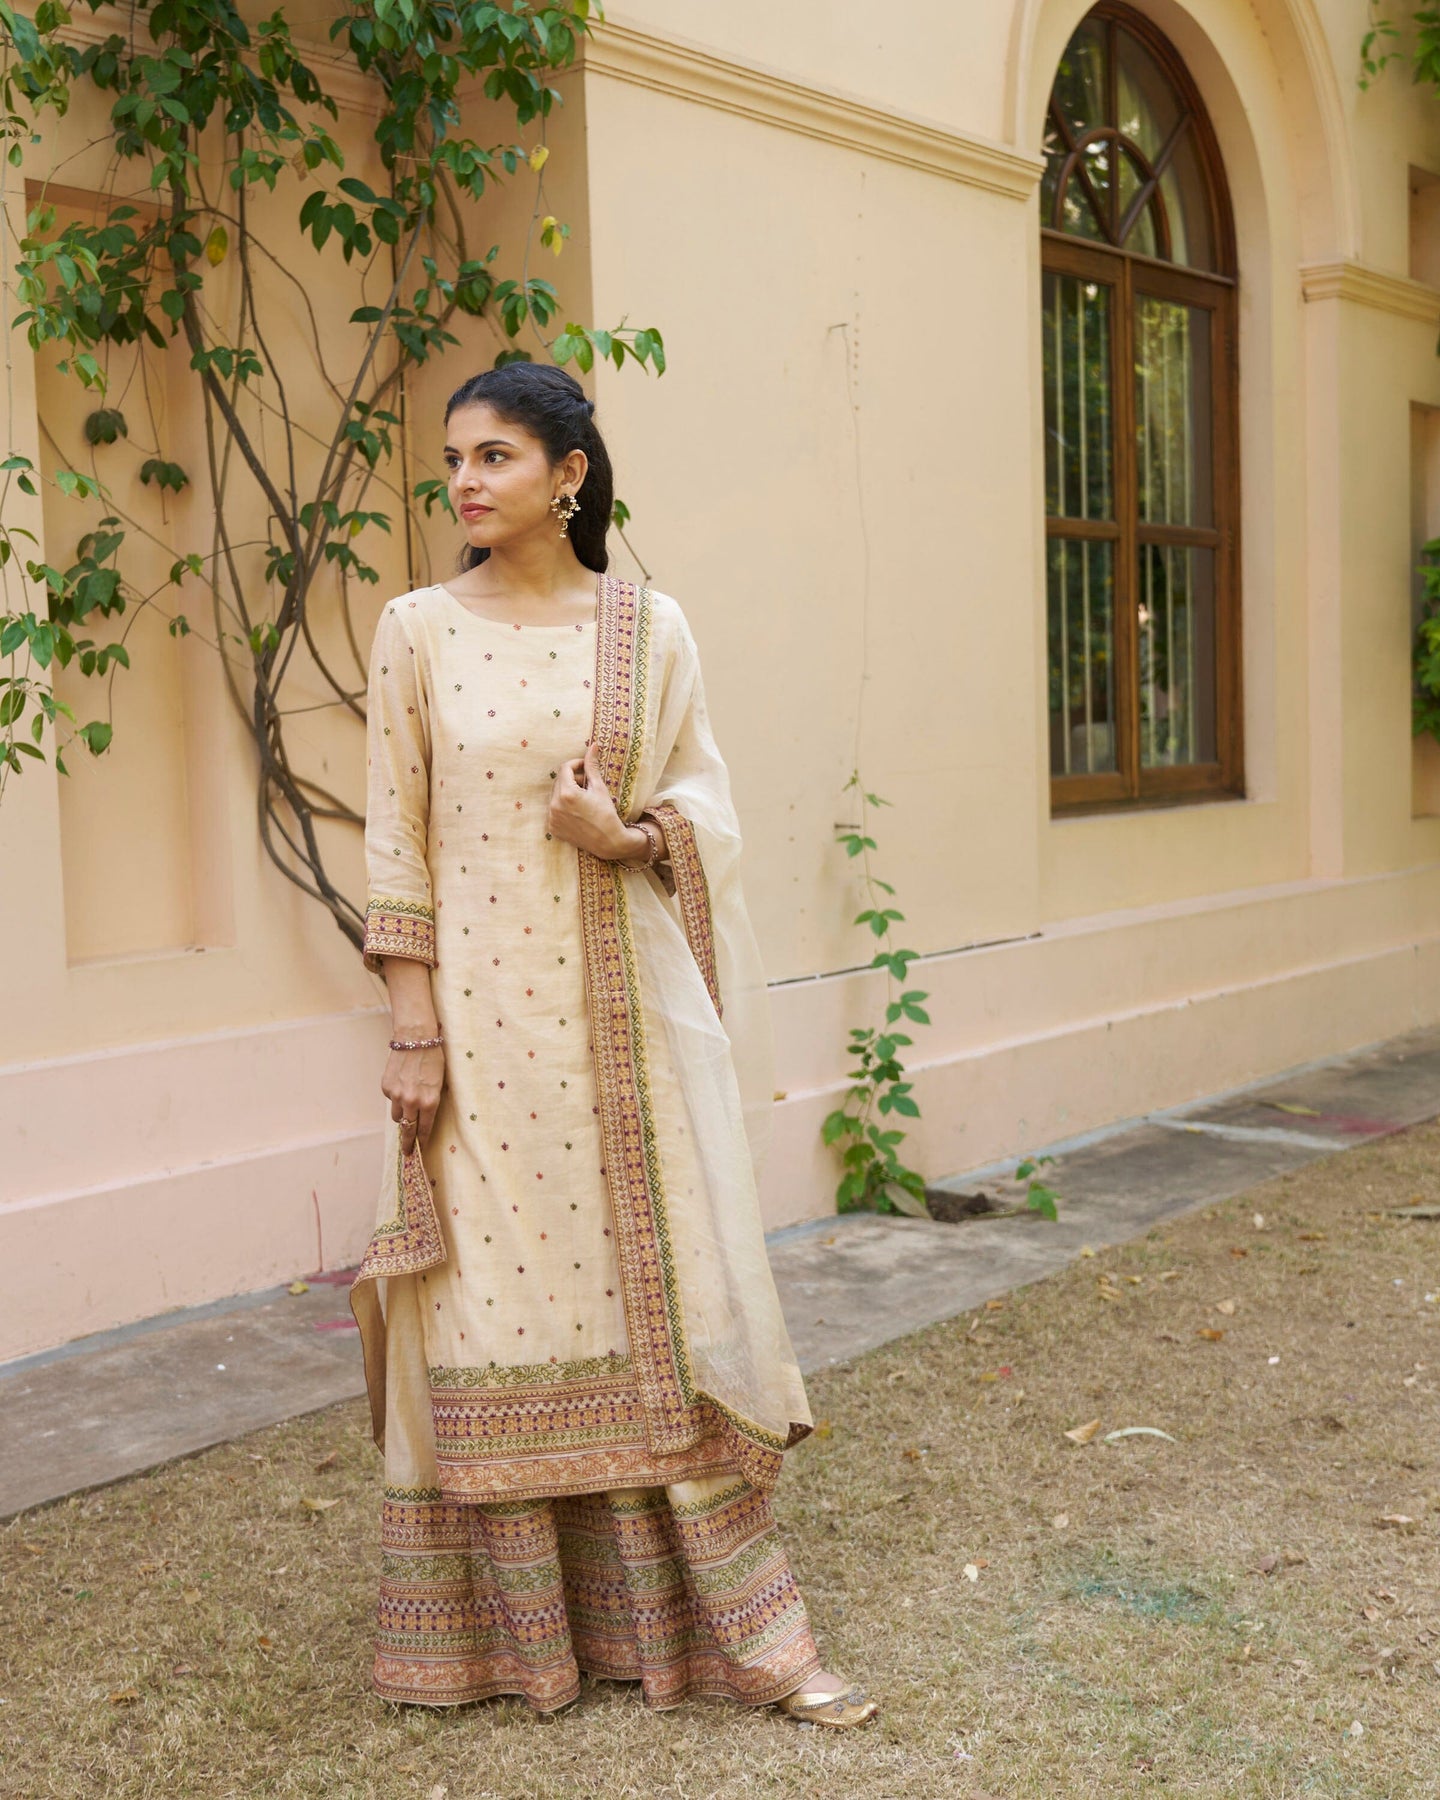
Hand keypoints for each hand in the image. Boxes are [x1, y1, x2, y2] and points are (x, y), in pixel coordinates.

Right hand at [381, 1043, 445, 1155]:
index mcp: (429, 1101)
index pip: (425, 1129)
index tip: (420, 1150)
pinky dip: (396, 1097)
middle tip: (407, 1153)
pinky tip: (402, 1084)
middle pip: (407, 1129)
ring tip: (408, 1107)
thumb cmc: (433, 1058)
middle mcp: (412, 1101)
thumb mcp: (440, 1082)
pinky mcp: (386, 1087)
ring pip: (397, 1116)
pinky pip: (391, 1100)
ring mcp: (397, 1095)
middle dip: (407, 1144)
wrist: (415, 1038)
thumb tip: (423, 1116)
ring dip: (403, 1116)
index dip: (422, 1141)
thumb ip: (431, 1101)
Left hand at [547, 742, 646, 860]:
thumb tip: (593, 746)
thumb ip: (592, 766)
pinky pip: (554, 809)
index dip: (576, 764)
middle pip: (559, 781)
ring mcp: (552, 818)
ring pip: (556, 795)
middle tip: (587, 784)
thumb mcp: (599, 788)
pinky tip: (577, 811)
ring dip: (567, 792)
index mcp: (567, 793)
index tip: (585, 767)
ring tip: (583, 798)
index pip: (565, 768)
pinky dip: (563, 806)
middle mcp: (555, 805)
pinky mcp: (552, 828)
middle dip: (572, 778)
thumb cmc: (606, 814)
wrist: (608, 841)